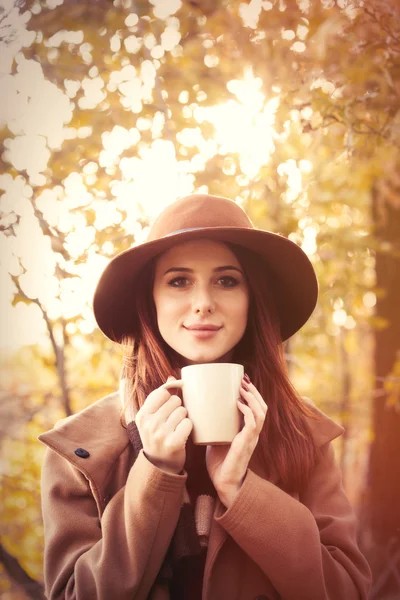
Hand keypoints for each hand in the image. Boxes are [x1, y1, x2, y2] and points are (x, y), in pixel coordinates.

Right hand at [135, 376, 192, 473]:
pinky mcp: (174, 443)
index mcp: (142, 415)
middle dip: (177, 408)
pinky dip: (188, 428)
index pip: (162, 392)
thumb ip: (160, 397)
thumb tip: (172, 377)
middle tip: (172, 421)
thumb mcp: (152, 417)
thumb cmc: (158, 436)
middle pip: (174, 400)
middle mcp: (149, 424)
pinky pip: (188, 423)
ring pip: (183, 411)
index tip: (172, 401)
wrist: (159, 466)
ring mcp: (160, 434)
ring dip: (183, 418)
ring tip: (176, 428)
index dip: (171, 394)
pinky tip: (182, 435)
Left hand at [206, 376, 267, 506]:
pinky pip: (252, 424)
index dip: (253, 394)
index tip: (243, 380)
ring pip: (261, 412)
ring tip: (242, 388)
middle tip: (243, 380)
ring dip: (253, 398)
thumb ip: (212, 425)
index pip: (258, 408)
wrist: (223, 483)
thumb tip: (197, 409)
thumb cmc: (219, 462)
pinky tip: (239, 403)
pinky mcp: (246, 444)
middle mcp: (253, 433)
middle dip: (254, 391)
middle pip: (262, 406)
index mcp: (248, 431)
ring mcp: (251, 438)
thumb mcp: (215, 437)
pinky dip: (247, 411)